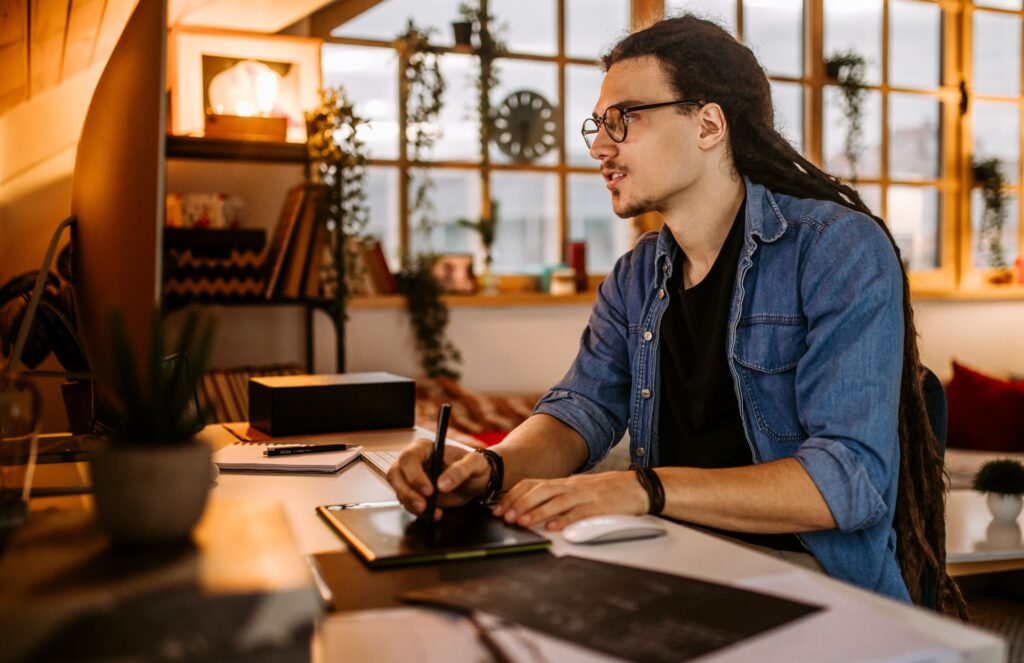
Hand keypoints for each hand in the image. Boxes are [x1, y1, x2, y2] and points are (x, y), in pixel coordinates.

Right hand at [387, 438, 490, 518]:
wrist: (476, 481)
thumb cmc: (475, 467)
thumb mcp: (474, 464)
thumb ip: (460, 470)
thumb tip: (442, 484)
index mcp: (424, 448)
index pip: (409, 458)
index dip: (414, 475)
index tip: (429, 491)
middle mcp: (413, 461)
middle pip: (395, 474)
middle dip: (407, 493)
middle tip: (423, 506)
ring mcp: (411, 478)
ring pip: (398, 491)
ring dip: (412, 505)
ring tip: (434, 512)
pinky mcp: (414, 493)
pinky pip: (407, 504)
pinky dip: (419, 512)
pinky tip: (435, 514)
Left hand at [493, 471, 647, 530]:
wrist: (638, 486)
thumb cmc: (608, 491)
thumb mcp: (579, 490)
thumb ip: (559, 497)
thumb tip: (534, 509)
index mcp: (565, 482)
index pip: (533, 483)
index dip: (514, 495)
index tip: (499, 507)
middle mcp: (572, 486)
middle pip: (541, 490)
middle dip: (520, 503)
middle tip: (505, 516)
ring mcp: (586, 495)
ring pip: (557, 501)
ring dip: (536, 512)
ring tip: (521, 522)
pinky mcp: (600, 507)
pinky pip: (580, 513)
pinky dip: (565, 519)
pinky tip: (553, 527)